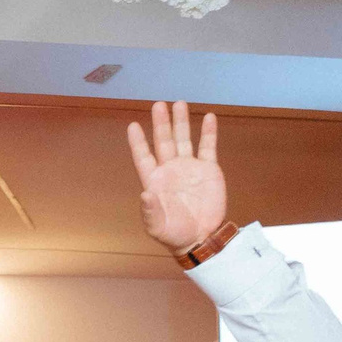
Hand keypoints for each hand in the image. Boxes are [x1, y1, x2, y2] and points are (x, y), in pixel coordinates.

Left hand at [127, 99, 224, 253]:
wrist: (201, 237)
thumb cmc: (174, 234)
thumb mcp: (157, 227)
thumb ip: (150, 211)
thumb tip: (145, 194)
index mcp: (154, 181)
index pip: (144, 157)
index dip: (138, 142)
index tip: (133, 126)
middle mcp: (170, 170)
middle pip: (163, 141)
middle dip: (161, 123)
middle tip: (159, 104)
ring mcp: (189, 168)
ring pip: (183, 139)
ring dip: (181, 122)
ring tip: (179, 103)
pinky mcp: (208, 169)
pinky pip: (207, 147)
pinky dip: (208, 132)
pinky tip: (208, 117)